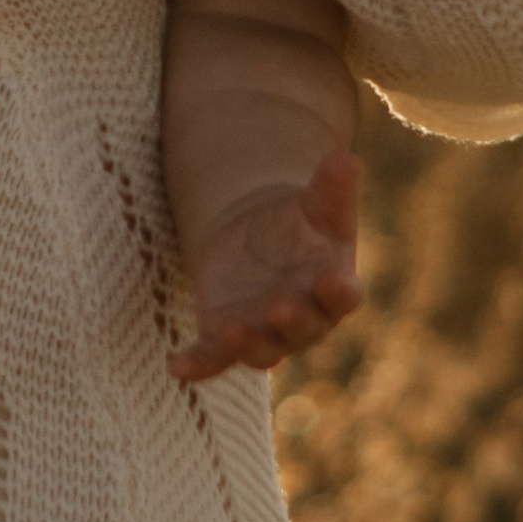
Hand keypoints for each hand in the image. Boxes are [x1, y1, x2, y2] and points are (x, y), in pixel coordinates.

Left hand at [169, 148, 360, 384]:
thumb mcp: (318, 203)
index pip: (344, 296)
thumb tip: (346, 155)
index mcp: (334, 288)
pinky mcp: (225, 338)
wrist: (259, 239)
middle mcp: (304, 321)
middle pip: (301, 328)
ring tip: (229, 328)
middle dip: (290, 319)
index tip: (332, 279)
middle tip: (279, 305)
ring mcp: (264, 333)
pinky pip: (212, 358)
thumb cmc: (303, 225)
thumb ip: (334, 186)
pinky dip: (196, 365)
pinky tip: (175, 366)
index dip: (339, 291)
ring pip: (260, 350)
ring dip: (245, 343)